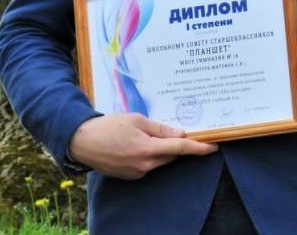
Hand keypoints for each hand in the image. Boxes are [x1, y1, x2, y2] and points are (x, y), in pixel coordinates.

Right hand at [68, 113, 217, 179]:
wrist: (82, 142)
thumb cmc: (109, 127)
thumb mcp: (136, 120)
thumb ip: (159, 129)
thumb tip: (179, 133)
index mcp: (147, 149)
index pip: (179, 148)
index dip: (198, 147)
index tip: (213, 146)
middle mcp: (144, 165)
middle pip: (171, 155)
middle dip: (176, 144)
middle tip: (177, 131)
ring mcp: (137, 173)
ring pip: (160, 160)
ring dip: (161, 149)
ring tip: (147, 134)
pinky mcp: (131, 176)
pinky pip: (148, 165)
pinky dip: (150, 155)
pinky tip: (138, 143)